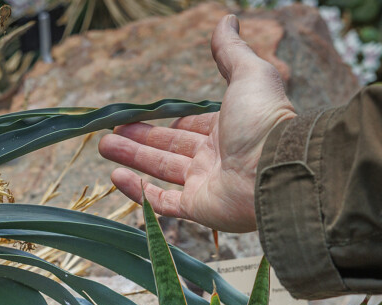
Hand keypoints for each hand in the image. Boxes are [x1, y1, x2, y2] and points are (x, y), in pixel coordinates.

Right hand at [98, 15, 295, 231]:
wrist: (277, 168)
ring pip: (160, 171)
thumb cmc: (266, 120)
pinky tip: (115, 176)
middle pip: (169, 148)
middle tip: (111, 132)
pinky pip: (162, 202)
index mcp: (228, 130)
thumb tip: (226, 19)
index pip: (191, 127)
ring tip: (104, 146)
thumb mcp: (248, 74)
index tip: (139, 116)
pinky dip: (137, 192)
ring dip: (132, 158)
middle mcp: (216, 158)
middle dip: (138, 139)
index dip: (167, 122)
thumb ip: (231, 51)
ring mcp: (206, 185)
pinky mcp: (198, 208)